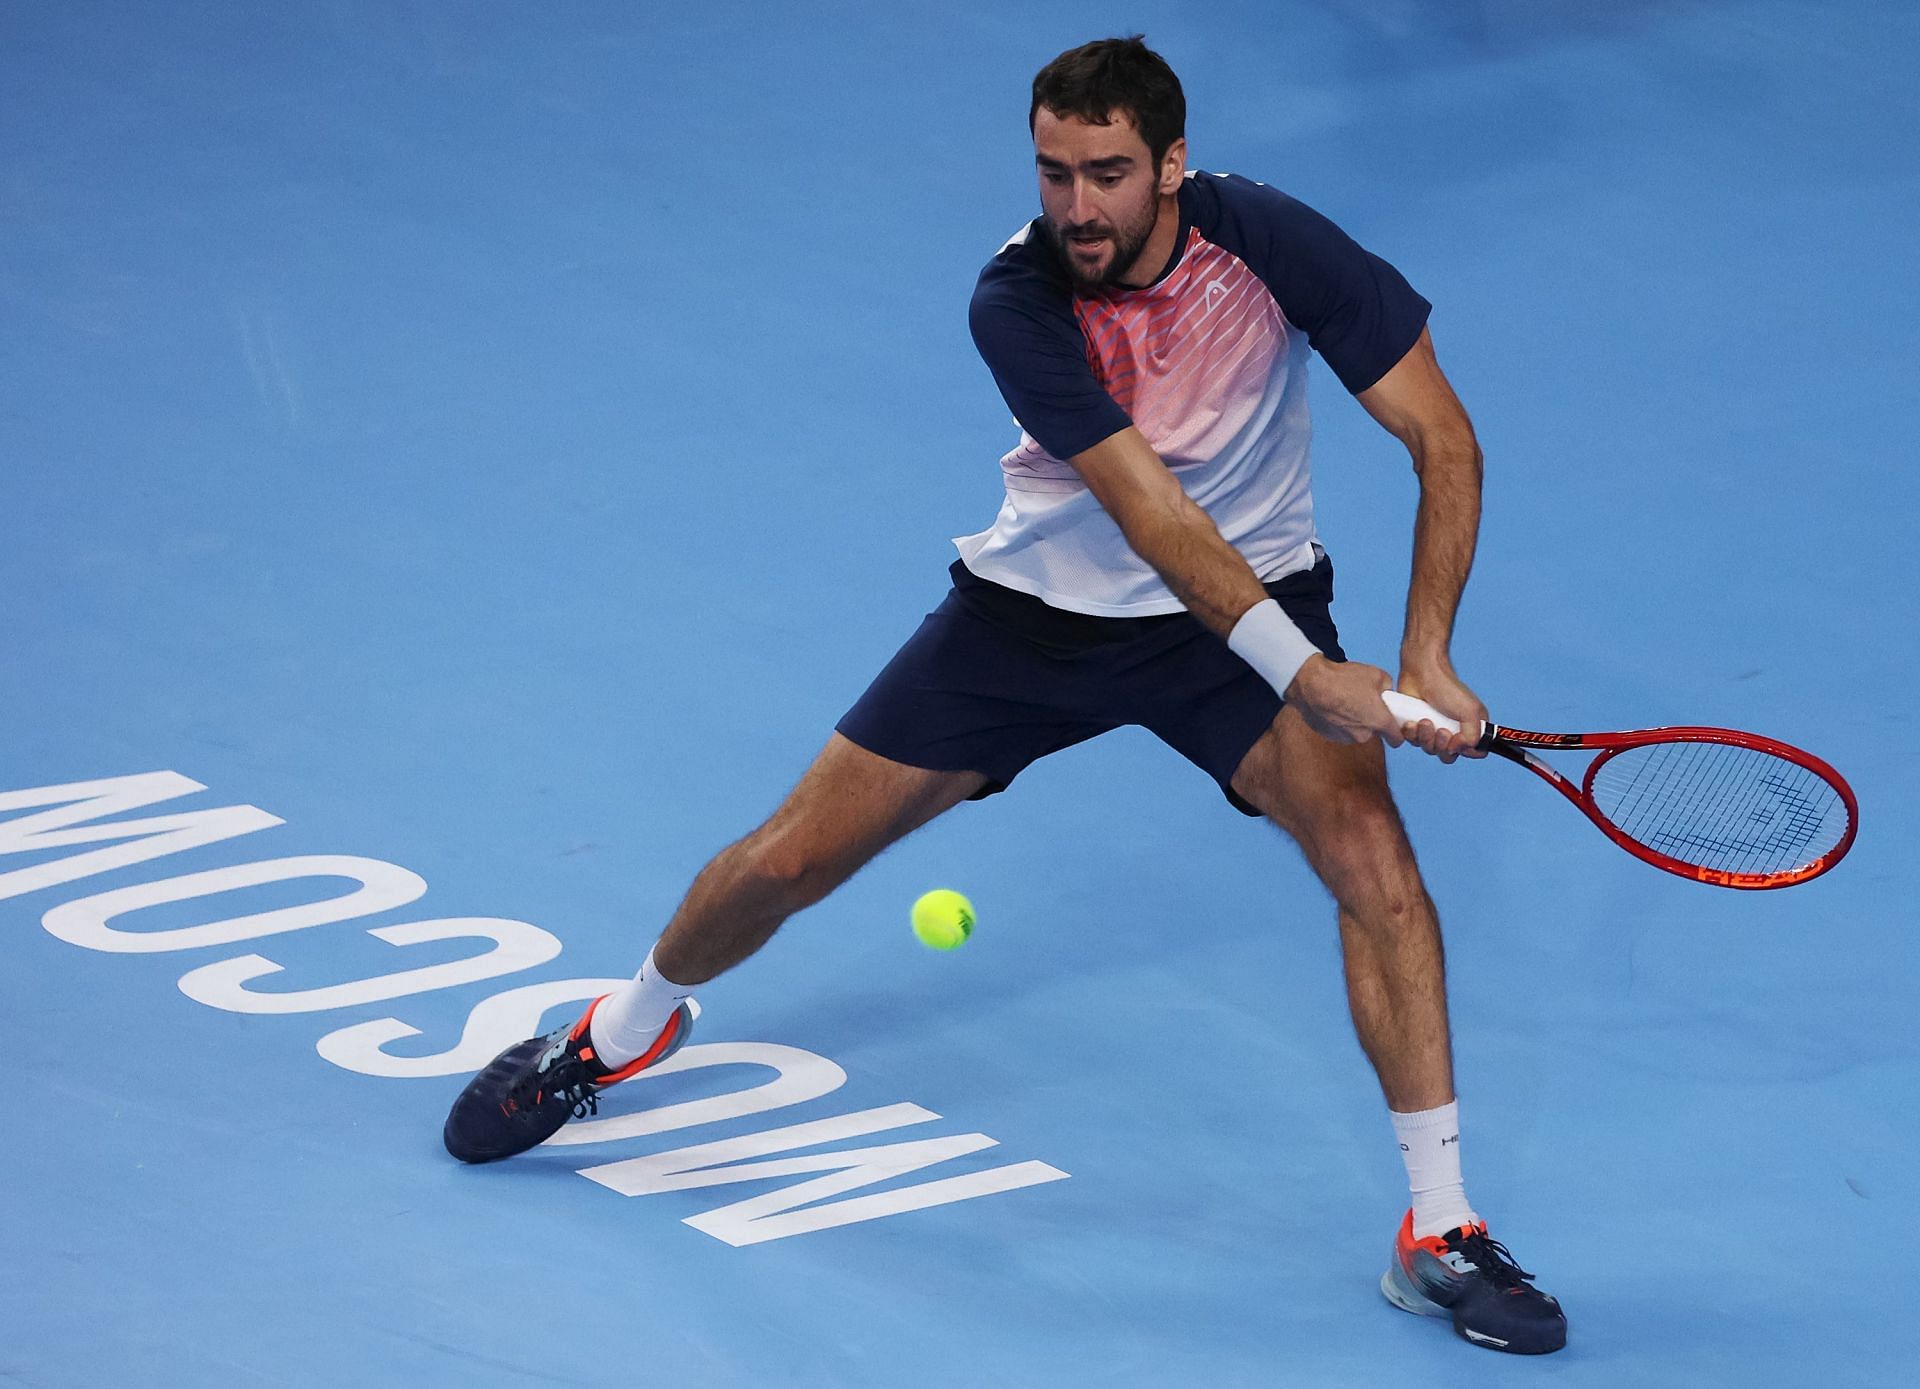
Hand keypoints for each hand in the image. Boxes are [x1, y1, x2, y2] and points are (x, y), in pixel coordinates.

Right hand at [1285, 656, 1401, 744]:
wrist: (1310, 684)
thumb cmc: (1342, 679)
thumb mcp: (1376, 674)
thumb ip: (1388, 688)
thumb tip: (1386, 693)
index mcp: (1379, 721)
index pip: (1397, 739)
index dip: (1396, 731)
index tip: (1392, 725)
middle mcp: (1364, 734)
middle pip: (1374, 732)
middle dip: (1372, 720)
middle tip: (1364, 703)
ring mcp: (1346, 737)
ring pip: (1357, 732)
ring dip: (1355, 721)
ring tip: (1345, 702)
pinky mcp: (1330, 736)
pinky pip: (1341, 731)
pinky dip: (1339, 723)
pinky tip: (1333, 707)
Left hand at [1395, 657, 1488, 762]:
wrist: (1421, 672)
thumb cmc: (1447, 688)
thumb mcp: (1470, 711)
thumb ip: (1472, 736)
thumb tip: (1457, 750)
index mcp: (1470, 728)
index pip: (1473, 752)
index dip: (1464, 752)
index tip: (1458, 741)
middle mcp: (1452, 731)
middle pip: (1448, 755)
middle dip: (1442, 746)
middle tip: (1440, 730)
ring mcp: (1432, 730)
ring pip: (1429, 750)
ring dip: (1426, 738)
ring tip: (1424, 720)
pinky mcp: (1414, 728)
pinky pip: (1412, 742)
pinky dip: (1411, 734)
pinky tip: (1411, 721)